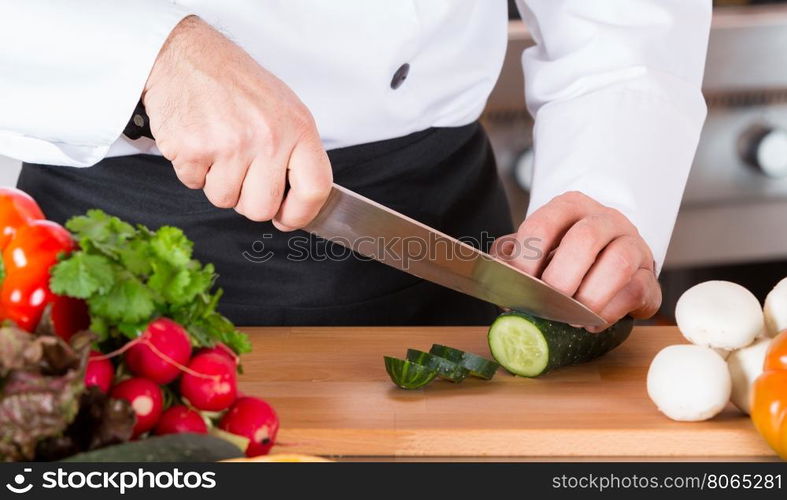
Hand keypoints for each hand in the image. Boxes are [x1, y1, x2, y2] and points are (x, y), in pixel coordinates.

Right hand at [141, 16, 331, 229]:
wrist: (185, 55)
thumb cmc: (235, 82)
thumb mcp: (283, 108)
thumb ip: (295, 152)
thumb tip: (299, 200)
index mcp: (298, 128)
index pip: (315, 188)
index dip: (301, 213)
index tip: (287, 217)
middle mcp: (268, 138)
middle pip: (262, 208)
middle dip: (249, 201)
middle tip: (242, 175)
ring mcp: (230, 145)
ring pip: (225, 200)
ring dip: (218, 182)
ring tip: (218, 147)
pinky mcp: (193, 150)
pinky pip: (194, 185)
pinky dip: (193, 170)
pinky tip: (199, 140)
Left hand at [491, 191, 660, 328]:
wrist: (608, 266)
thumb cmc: (563, 259)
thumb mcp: (533, 252)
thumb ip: (511, 260)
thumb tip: (497, 282)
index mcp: (569, 207)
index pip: (543, 225)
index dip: (526, 260)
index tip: (518, 287)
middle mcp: (604, 219)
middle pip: (585, 239)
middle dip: (561, 278)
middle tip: (548, 305)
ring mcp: (632, 244)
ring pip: (617, 263)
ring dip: (589, 297)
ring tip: (571, 319)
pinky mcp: (649, 276)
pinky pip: (635, 290)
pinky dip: (609, 312)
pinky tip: (591, 324)